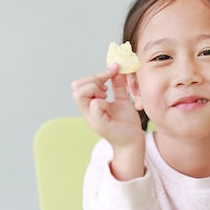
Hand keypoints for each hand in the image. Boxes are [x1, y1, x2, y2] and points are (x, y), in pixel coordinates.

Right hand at [71, 64, 144, 179]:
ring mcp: (91, 117)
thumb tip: (116, 69)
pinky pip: (95, 105)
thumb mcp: (122, 100)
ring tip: (106, 96)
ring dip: (94, 89)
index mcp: (91, 105)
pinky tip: (110, 107)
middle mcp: (88, 111)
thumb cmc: (127, 123)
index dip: (96, 75)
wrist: (134, 140)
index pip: (80, 84)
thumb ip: (118, 86)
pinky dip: (104, 102)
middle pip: (76, 87)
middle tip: (106, 89)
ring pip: (79, 93)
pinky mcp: (99, 124)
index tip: (112, 72)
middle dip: (93, 81)